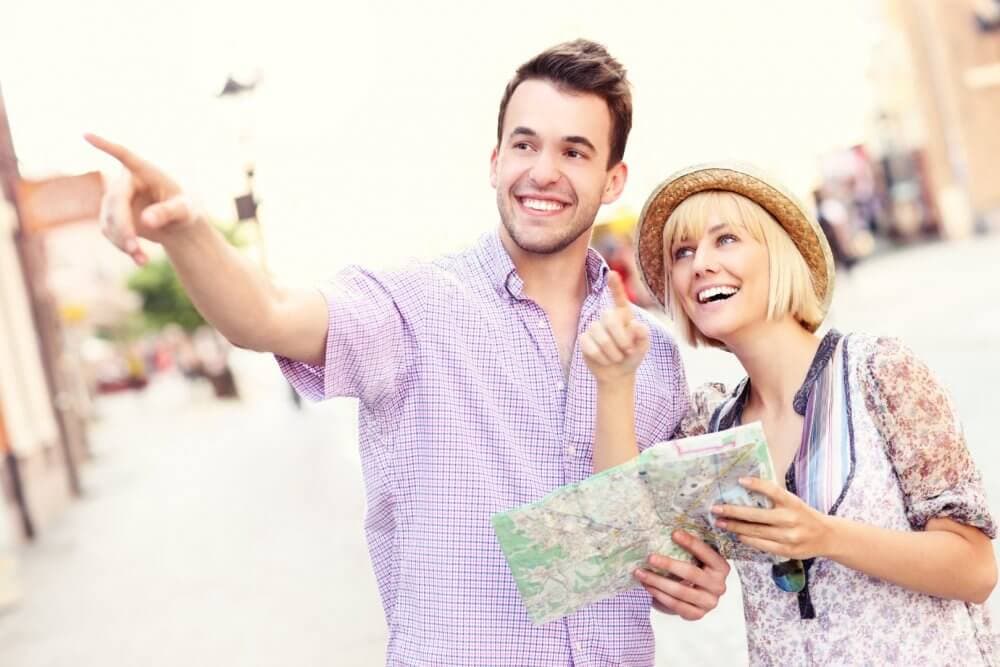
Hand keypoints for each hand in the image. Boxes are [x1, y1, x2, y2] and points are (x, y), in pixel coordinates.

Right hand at [85, 133, 200, 264]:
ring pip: (109, 219)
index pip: (124, 155)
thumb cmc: (186, 210)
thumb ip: (169, 212)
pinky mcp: (112, 216)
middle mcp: (127, 181)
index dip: (106, 146)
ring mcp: (116, 198)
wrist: (179, 225)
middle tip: (133, 247)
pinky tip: (140, 259)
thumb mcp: (186, 211)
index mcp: (147, 171)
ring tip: (142, 260)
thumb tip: (146, 219)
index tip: (86, 135)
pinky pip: (110, 232)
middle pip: (114, 201)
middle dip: (122, 225)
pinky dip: (123, 246)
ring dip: (123, 240)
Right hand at [581, 271, 649, 382]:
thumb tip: (635, 325)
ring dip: (613, 353)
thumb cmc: (632, 355)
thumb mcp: (643, 346)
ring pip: (600, 337)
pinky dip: (601, 357)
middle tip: (628, 351)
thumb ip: (643, 335)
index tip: (612, 273)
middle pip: (609, 318)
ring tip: (617, 358)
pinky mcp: (584, 339)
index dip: (615, 286)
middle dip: (621, 339)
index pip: (619, 298)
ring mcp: (594, 328)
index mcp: (623, 315)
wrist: (617, 373)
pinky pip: (590, 346)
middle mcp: (608, 318)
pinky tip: (605, 360)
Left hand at [635, 530, 729, 620]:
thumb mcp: (698, 559)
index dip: (691, 543)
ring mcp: (709, 602)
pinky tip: (647, 586)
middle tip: (650, 557)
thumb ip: (690, 550)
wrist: (699, 596)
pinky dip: (659, 595)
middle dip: (668, 564)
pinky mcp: (697, 614)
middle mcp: (718, 586)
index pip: (707, 553)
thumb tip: (664, 532)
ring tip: (640, 573)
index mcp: (721, 568)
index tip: (674, 533)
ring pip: (680, 591)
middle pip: (691, 573)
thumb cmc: (696, 570)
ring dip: (657, 581)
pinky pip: (675, 605)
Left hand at [712, 477, 833, 559]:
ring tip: (720, 523)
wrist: (827, 537)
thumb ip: (774, 498)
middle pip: (757, 515)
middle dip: (733, 512)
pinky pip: (762, 545)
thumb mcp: (793, 502)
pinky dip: (748, 540)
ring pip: (756, 532)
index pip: (773, 490)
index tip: (740, 480)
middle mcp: (791, 519)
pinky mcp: (787, 551)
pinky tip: (737, 535)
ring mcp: (789, 536)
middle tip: (715, 509)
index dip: (757, 485)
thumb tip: (745, 487)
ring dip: (735, 527)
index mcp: (792, 503)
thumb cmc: (803, 515)